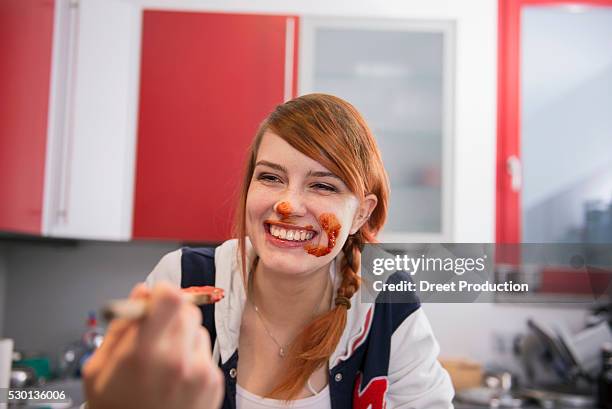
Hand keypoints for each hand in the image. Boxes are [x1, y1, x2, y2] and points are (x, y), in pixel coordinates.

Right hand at [83, 282, 223, 408]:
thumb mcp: (98, 370)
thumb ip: (121, 328)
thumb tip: (140, 293)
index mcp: (144, 354)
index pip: (171, 298)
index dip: (162, 292)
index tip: (154, 298)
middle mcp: (177, 361)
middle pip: (187, 310)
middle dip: (170, 315)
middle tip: (155, 334)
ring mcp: (199, 372)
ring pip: (197, 330)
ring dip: (182, 337)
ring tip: (163, 363)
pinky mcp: (213, 382)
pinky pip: (205, 352)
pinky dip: (192, 357)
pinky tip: (176, 378)